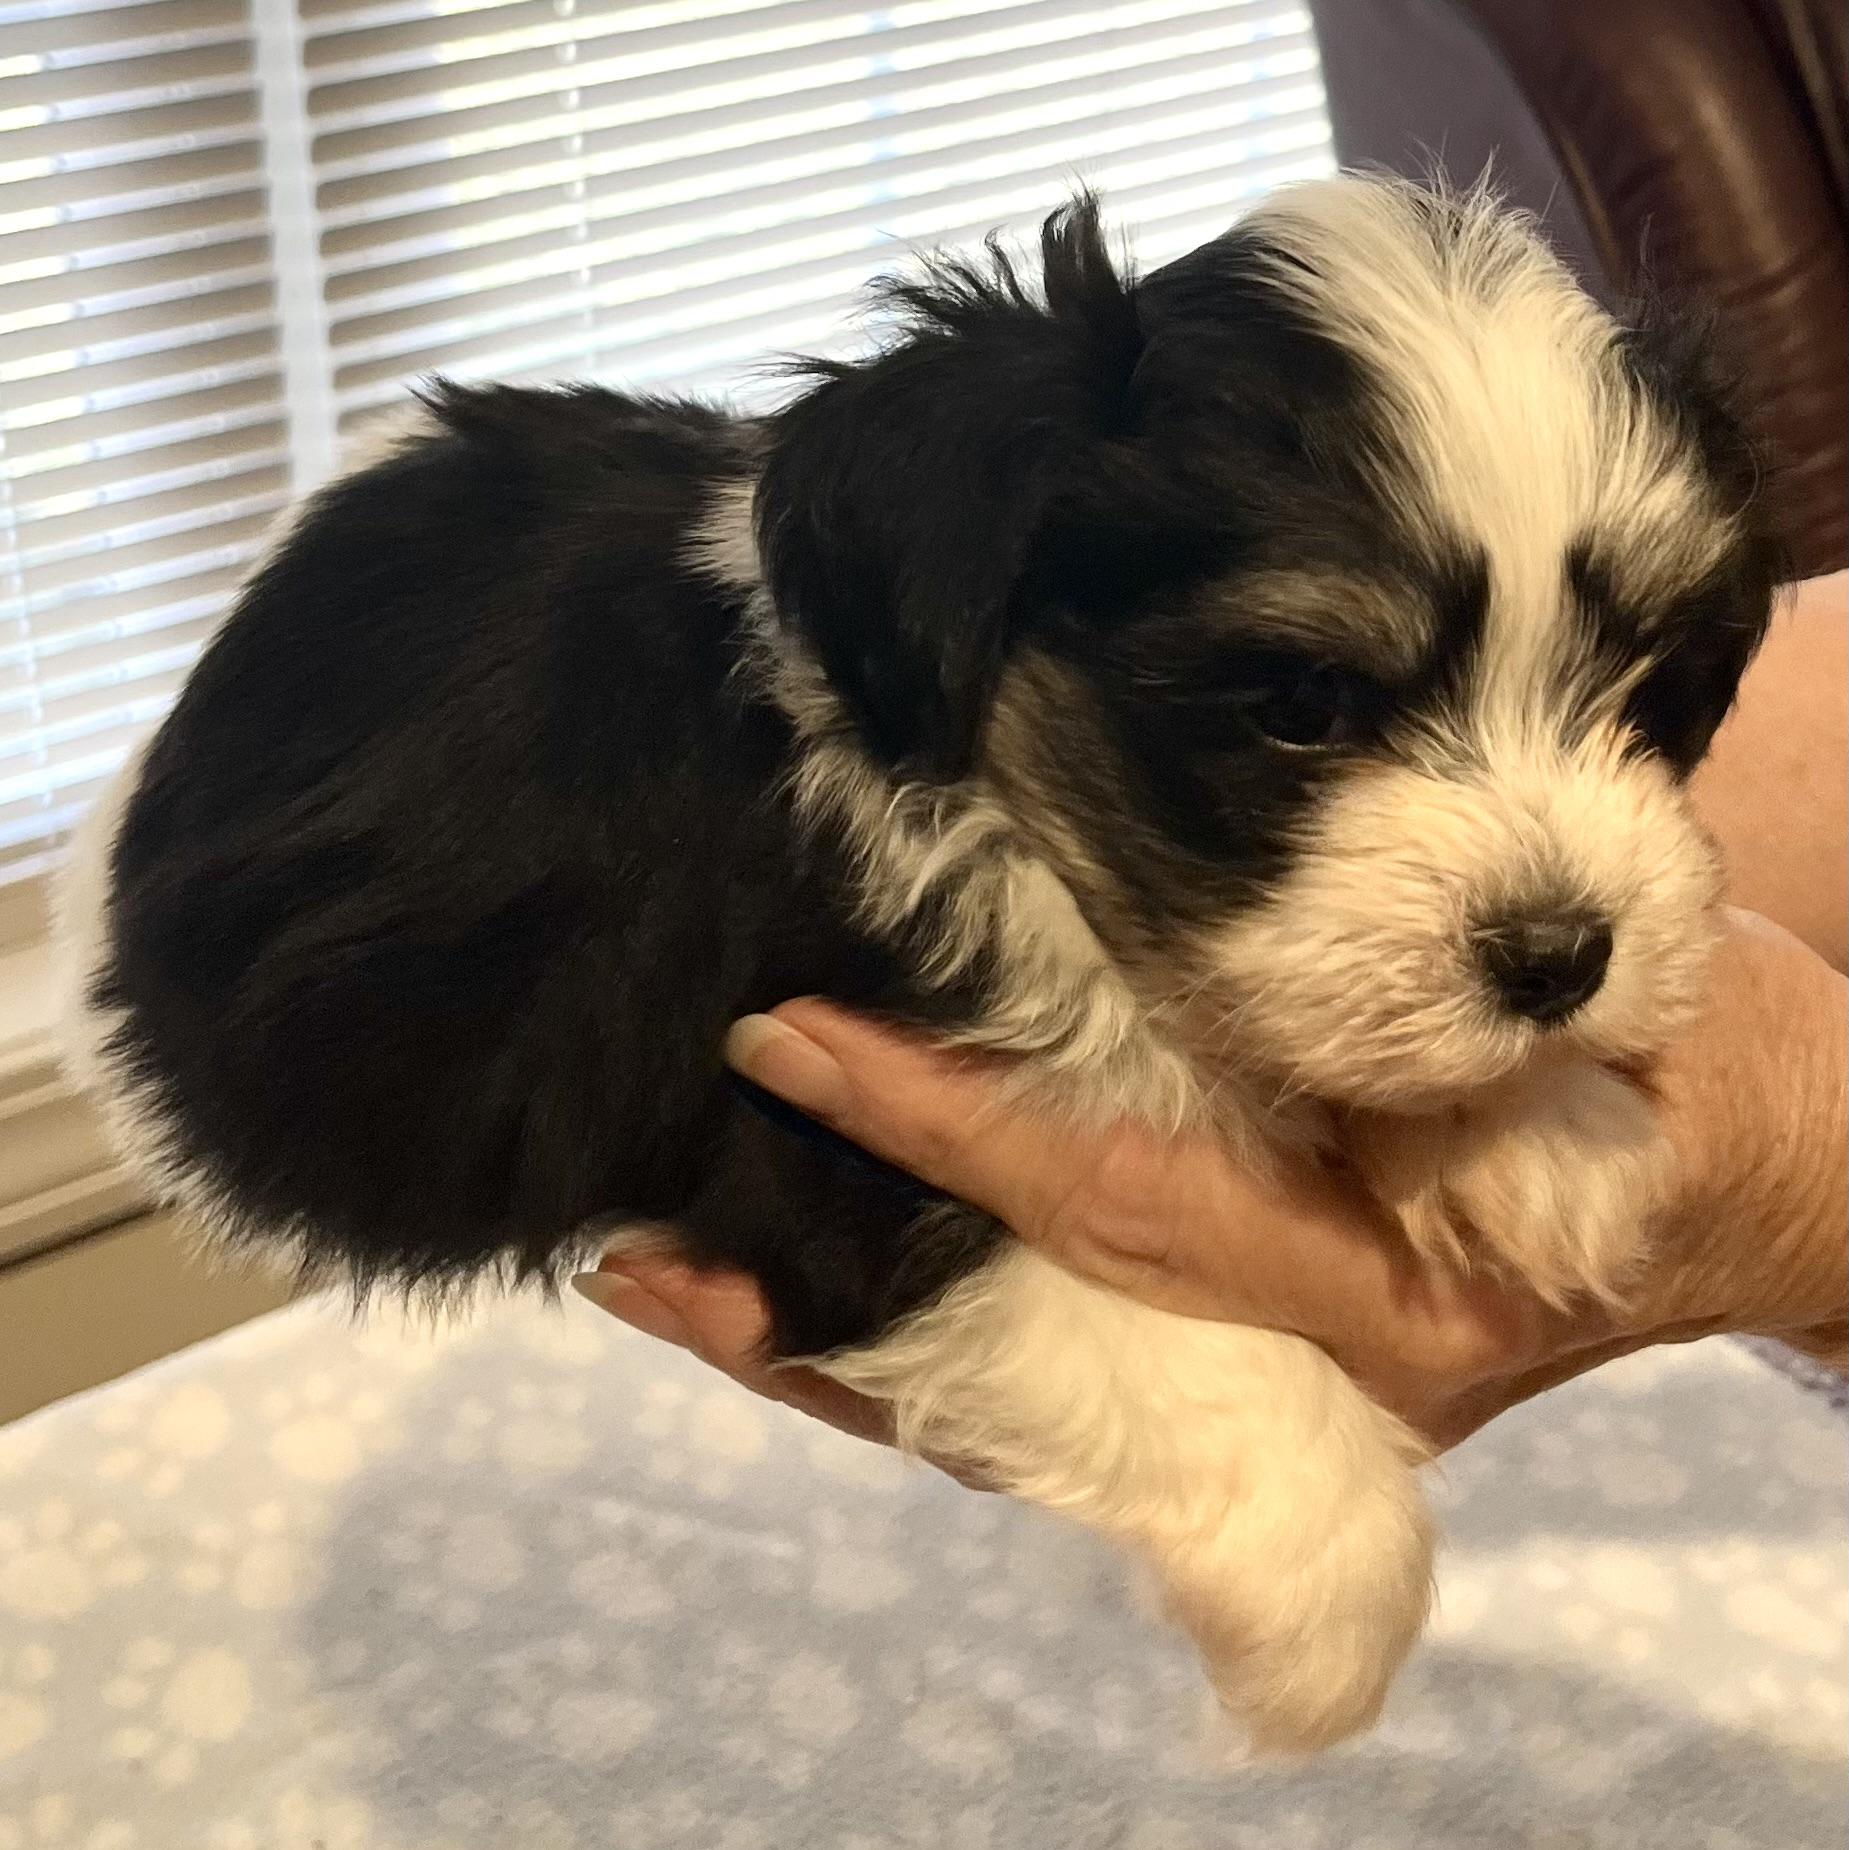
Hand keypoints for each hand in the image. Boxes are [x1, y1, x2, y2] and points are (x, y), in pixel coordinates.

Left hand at [574, 911, 1845, 1455]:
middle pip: (1032, 1353)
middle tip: (637, 1250)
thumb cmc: (1722, 1077)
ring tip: (667, 1275)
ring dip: (847, 1339)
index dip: (951, 1123)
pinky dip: (942, 1324)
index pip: (1124, 1201)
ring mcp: (1285, 1392)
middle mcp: (1318, 1378)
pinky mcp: (1270, 1362)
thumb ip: (1462, 1039)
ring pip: (1029, 1389)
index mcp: (1404, 1300)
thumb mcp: (1632, 1033)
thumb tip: (1275, 1012)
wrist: (1800, 1173)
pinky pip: (1076, 1365)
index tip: (790, 1041)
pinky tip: (822, 1269)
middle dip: (832, 1309)